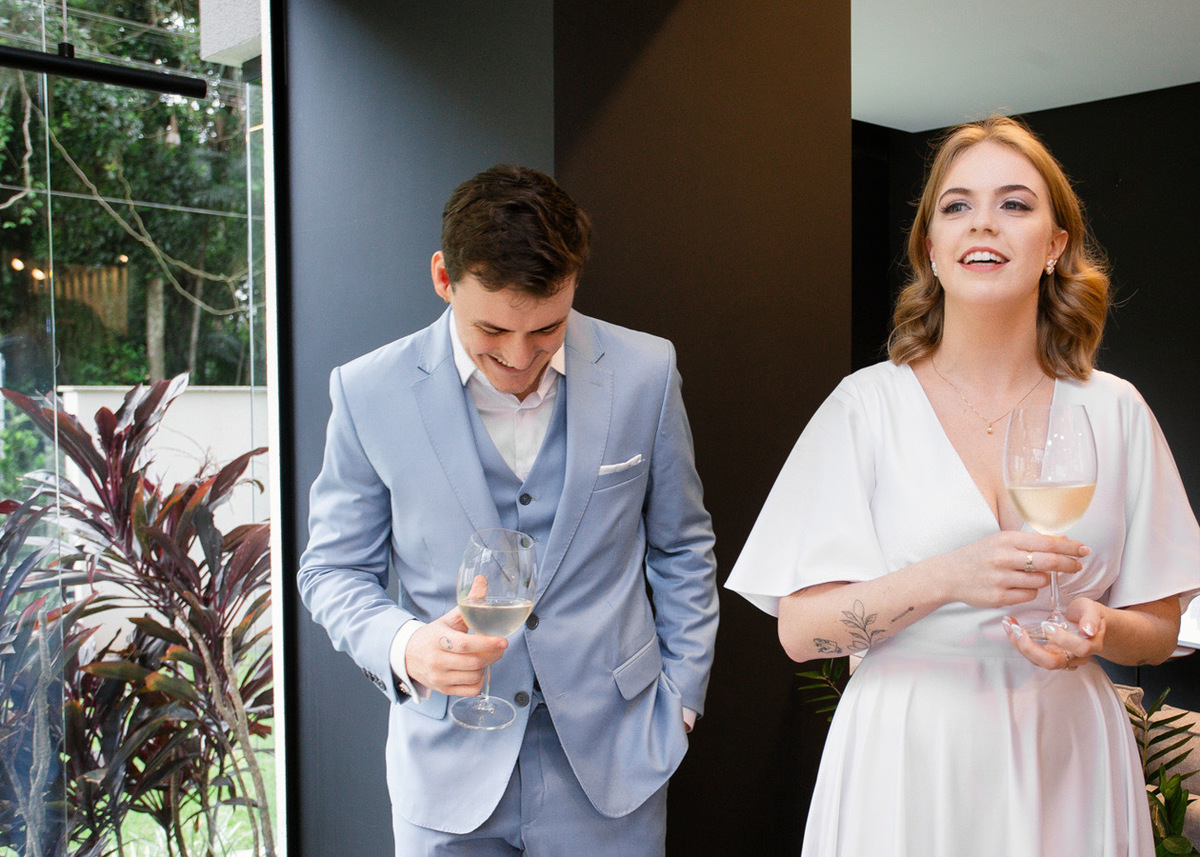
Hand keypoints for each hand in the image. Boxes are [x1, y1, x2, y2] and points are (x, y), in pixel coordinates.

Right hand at [406, 578, 506, 697]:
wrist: (408, 656)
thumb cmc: (433, 636)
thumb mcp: (448, 619)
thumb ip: (468, 602)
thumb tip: (482, 580)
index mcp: (438, 639)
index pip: (465, 644)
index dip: (486, 643)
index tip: (503, 641)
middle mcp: (437, 660)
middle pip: (474, 662)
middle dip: (492, 654)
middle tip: (498, 647)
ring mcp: (439, 677)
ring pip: (474, 676)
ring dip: (486, 666)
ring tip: (485, 656)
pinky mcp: (443, 690)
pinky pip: (470, 690)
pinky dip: (479, 681)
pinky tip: (477, 670)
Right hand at [941, 531, 1088, 609]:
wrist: (949, 574)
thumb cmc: (978, 556)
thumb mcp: (999, 541)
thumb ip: (1027, 543)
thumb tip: (1061, 543)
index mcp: (1006, 539)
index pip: (1047, 542)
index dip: (1070, 548)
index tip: (1084, 550)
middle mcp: (1004, 557)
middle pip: (1049, 562)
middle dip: (1068, 565)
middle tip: (1077, 566)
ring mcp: (1001, 578)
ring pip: (1040, 581)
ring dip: (1043, 580)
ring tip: (1030, 576)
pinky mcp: (999, 597)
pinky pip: (1029, 596)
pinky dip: (1029, 592)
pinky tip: (1018, 587)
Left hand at [1001, 598, 1105, 670]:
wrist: (1086, 623)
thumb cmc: (1088, 615)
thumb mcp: (1093, 610)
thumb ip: (1091, 618)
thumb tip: (1087, 631)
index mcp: (1090, 646)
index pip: (1079, 648)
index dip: (1063, 639)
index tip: (1047, 625)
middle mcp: (1074, 657)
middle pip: (1052, 662)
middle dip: (1030, 647)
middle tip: (1017, 629)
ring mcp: (1060, 659)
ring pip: (1038, 661)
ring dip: (1019, 644)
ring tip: (1009, 625)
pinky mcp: (1047, 656)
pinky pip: (1031, 655)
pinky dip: (1018, 642)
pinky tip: (1011, 627)